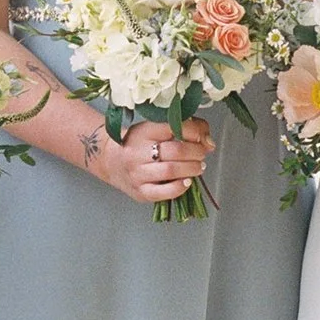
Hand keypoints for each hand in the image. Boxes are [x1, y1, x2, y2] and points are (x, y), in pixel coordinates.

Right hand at [88, 117, 213, 205]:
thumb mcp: (155, 128)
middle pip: (176, 151)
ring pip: (171, 171)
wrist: (110, 161)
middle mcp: (137, 152)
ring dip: (192, 169)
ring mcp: (137, 173)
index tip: (201, 136)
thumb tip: (209, 142)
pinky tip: (187, 182)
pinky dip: (180, 188)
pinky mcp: (140, 192)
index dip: (193, 131)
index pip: (173, 126)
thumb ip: (184, 128)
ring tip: (198, 167)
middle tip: (202, 153)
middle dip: (196, 152)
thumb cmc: (139, 143)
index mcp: (142, 131)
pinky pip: (164, 192)